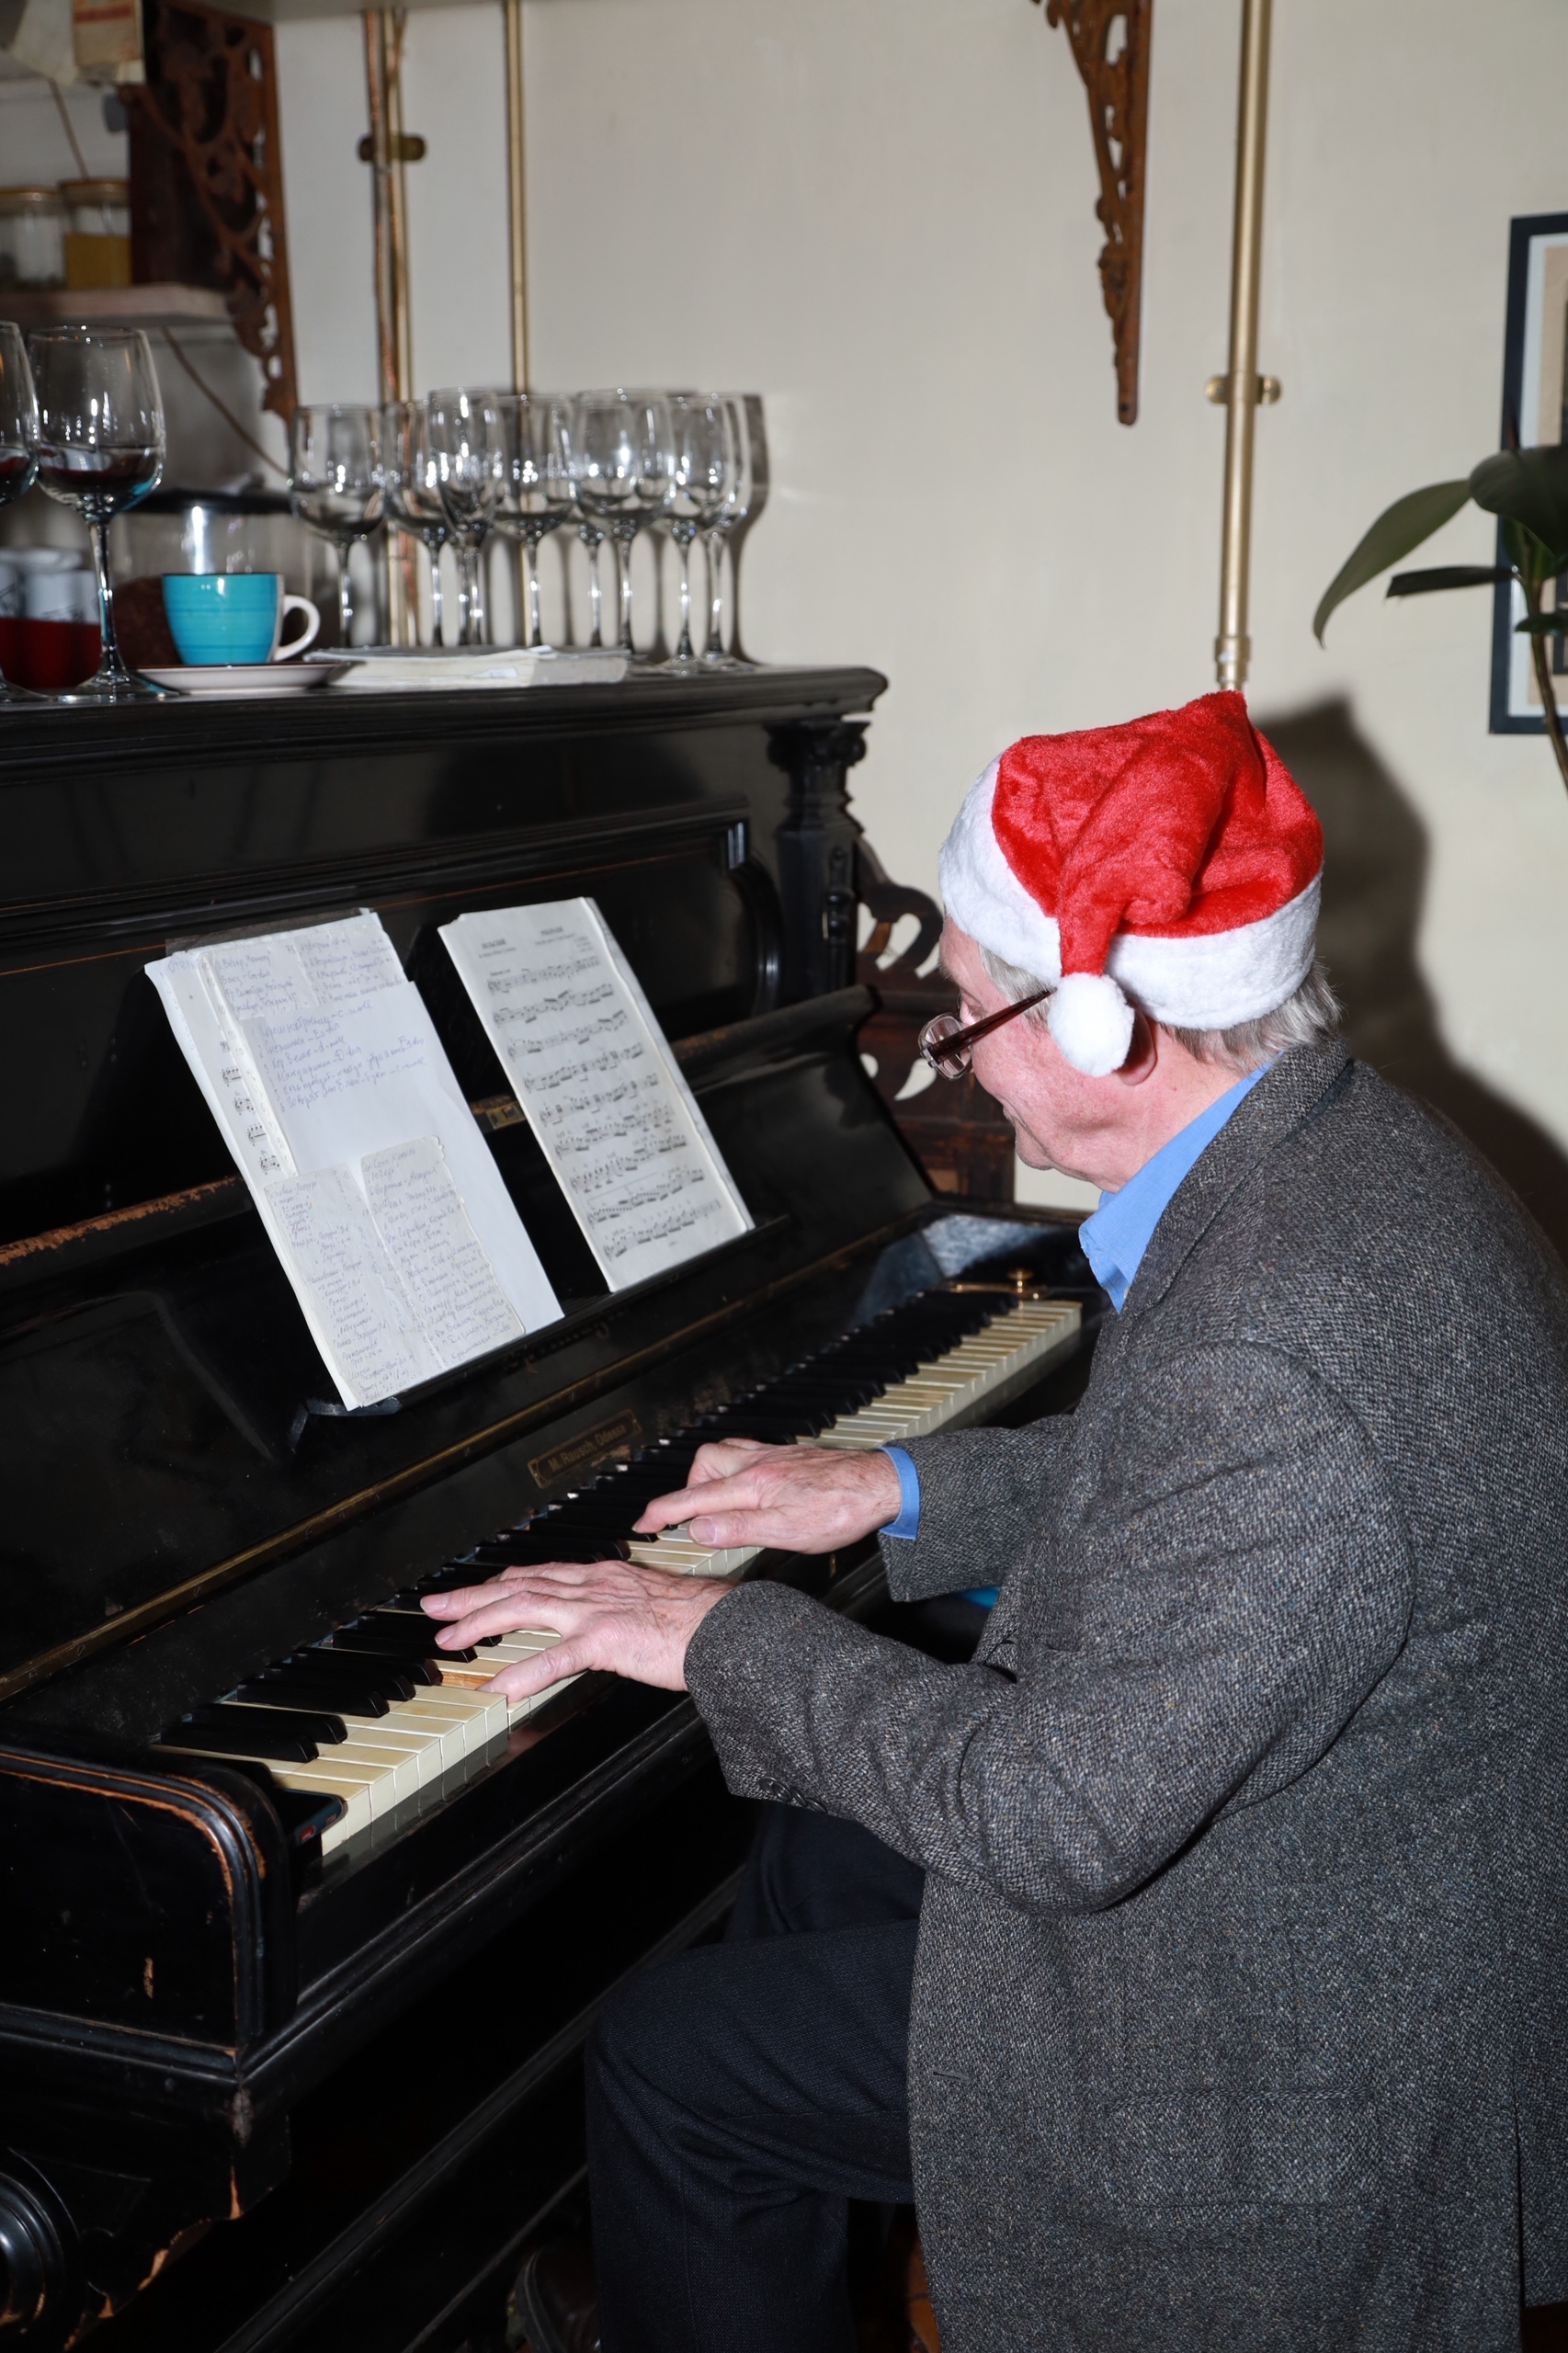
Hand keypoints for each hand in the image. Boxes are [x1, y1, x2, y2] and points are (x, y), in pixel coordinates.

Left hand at [420, 1557, 729, 1697]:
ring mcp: (597, 1610)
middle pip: (520, 1585)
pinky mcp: (606, 1639)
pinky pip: (553, 1658)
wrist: (730, 1626)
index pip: (542, 1573)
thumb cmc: (702, 1621)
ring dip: (480, 1622)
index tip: (477, 1589)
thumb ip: (622, 1610)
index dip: (502, 1581)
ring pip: (524, 1608)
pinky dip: (520, 1672)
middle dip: (472, 1596)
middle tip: (435, 1608)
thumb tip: (608, 1626)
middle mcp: (594, 1585)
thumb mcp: (653, 1604)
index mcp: (606, 1577)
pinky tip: (496, 1686)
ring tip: (448, 1640)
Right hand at [632, 1438, 901, 1555]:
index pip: (694, 1500)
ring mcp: (775, 1456)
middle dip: (686, 1487)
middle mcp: (759, 1464)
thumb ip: (737, 1529)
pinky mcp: (790, 1455)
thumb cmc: (840, 1510)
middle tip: (686, 1514)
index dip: (662, 1513)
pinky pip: (749, 1450)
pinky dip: (736, 1464)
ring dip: (710, 1473)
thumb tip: (697, 1530)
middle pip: (704, 1463)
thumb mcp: (785, 1532)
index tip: (642, 1524)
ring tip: (712, 1498)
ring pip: (725, 1452)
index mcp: (752, 1486)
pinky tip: (748, 1481)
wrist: (879, 1485)